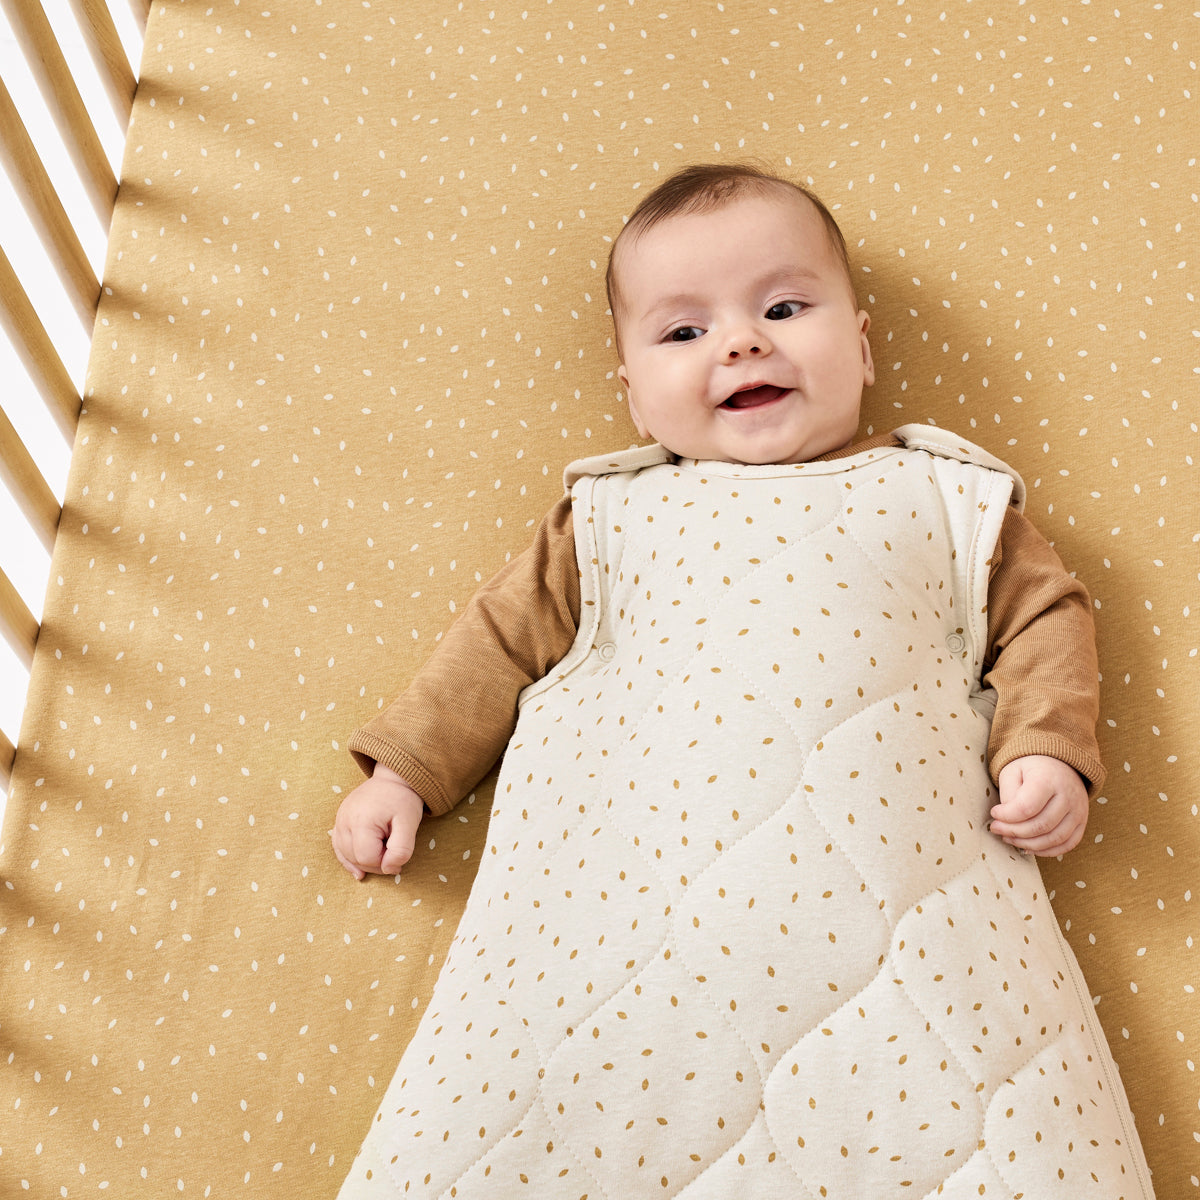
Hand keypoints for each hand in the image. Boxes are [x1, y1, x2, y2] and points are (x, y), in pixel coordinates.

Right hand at [332, 764, 424, 878]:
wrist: (393, 779)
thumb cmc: (403, 800)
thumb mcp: (410, 824)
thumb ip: (401, 849)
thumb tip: (388, 869)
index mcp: (361, 821)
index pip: (367, 858)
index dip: (385, 863)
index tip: (398, 855)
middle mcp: (344, 821)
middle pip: (355, 859)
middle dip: (376, 863)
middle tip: (393, 852)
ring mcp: (339, 821)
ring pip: (346, 855)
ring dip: (364, 861)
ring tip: (382, 852)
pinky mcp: (339, 821)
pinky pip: (339, 847)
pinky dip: (348, 860)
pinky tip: (359, 872)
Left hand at [990, 755, 1087, 856]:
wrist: (1057, 763)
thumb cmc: (1030, 769)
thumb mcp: (1012, 772)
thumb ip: (1009, 795)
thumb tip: (1007, 821)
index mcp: (1048, 779)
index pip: (1026, 807)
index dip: (1006, 816)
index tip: (994, 813)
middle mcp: (1068, 795)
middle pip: (1041, 825)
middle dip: (1014, 832)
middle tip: (996, 829)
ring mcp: (1079, 810)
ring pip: (1054, 838)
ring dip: (1028, 844)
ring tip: (1009, 838)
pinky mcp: (1082, 821)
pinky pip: (1068, 844)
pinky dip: (1047, 851)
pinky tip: (1028, 847)